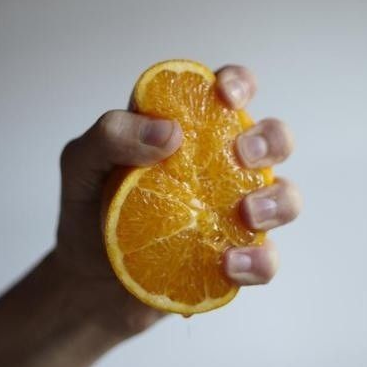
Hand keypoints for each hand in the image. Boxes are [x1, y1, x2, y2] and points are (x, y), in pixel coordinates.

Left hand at [56, 64, 300, 338]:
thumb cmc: (87, 215)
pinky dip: (259, 261)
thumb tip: (170, 133)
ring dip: (278, 201)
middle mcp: (218, 171)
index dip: (239, 84)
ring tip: (247, 214)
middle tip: (242, 156)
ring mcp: (231, 216)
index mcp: (188, 135)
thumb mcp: (81, 164)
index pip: (228, 94)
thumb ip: (110, 135)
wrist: (87, 282)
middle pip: (273, 141)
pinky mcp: (233, 260)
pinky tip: (229, 263)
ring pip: (285, 198)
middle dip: (271, 140)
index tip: (226, 96)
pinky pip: (266, 259)